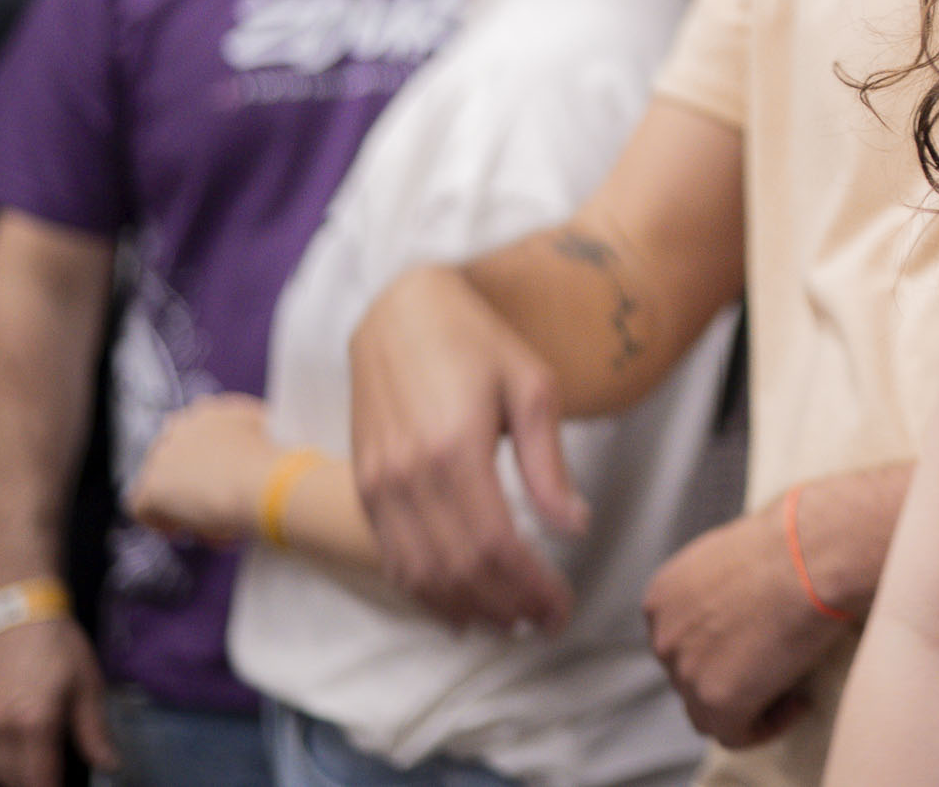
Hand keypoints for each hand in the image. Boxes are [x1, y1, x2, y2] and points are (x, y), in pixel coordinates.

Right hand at [0, 616, 113, 786]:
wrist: (20, 617)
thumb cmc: (60, 648)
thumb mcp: (87, 686)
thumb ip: (94, 732)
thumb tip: (110, 765)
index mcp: (34, 723)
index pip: (39, 779)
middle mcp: (0, 729)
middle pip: (13, 779)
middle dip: (35, 782)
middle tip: (55, 774)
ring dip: (16, 773)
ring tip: (39, 763)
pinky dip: (1, 759)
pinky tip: (18, 752)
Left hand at [124, 394, 276, 545]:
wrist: (269, 484)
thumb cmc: (281, 466)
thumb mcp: (273, 439)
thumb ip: (252, 440)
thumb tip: (246, 463)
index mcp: (214, 411)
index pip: (196, 432)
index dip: (204, 458)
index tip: (219, 477)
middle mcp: (184, 425)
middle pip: (173, 455)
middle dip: (186, 478)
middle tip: (208, 502)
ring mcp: (163, 455)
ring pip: (160, 482)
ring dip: (177, 501)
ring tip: (205, 521)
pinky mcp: (152, 485)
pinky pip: (143, 507)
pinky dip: (160, 521)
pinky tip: (184, 530)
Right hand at [348, 263, 583, 630]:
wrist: (401, 315)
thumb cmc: (479, 345)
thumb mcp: (533, 389)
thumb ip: (549, 464)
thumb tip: (574, 528)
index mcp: (455, 448)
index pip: (496, 546)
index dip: (530, 587)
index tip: (562, 607)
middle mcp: (408, 475)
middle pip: (458, 570)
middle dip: (506, 607)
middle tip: (545, 622)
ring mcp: (378, 484)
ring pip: (420, 575)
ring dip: (466, 610)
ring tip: (510, 623)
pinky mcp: (364, 487)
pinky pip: (392, 558)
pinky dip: (425, 594)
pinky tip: (459, 609)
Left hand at [642, 504, 848, 747]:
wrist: (816, 551)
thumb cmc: (796, 539)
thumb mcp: (736, 554)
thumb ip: (723, 588)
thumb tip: (747, 607)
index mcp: (663, 597)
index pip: (681, 642)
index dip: (719, 649)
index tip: (757, 644)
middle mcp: (663, 635)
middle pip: (691, 677)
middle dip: (731, 674)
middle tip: (775, 666)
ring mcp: (686, 670)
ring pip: (708, 710)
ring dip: (747, 703)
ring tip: (790, 689)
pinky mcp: (718, 698)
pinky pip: (737, 733)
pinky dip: (767, 725)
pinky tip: (798, 702)